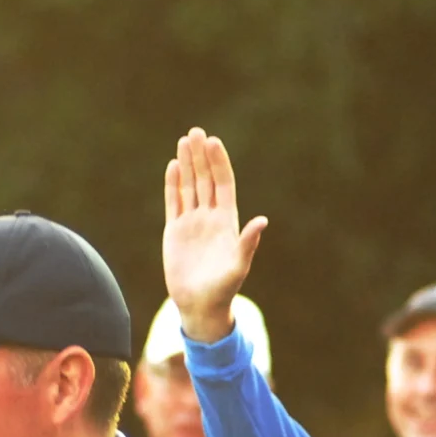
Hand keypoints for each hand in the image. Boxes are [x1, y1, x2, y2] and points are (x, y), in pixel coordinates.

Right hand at [162, 128, 268, 344]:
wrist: (200, 305)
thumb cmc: (223, 289)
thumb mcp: (238, 266)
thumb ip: (248, 243)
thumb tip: (262, 221)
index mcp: (227, 221)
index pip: (223, 184)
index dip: (219, 163)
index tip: (213, 142)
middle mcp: (210, 217)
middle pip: (205, 179)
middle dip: (201, 156)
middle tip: (196, 131)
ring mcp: (191, 222)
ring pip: (189, 186)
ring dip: (187, 164)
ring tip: (184, 140)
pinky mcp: (174, 231)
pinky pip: (173, 202)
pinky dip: (172, 184)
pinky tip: (173, 166)